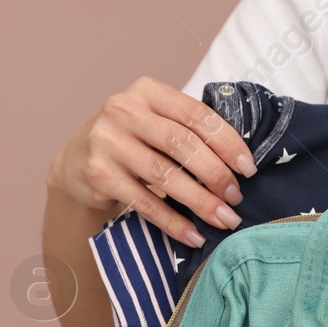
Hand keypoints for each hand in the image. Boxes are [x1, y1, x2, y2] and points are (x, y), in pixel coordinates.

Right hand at [47, 76, 256, 248]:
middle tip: (236, 198)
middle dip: (216, 174)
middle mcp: (123, 110)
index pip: (196, 114)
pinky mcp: (98, 174)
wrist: (78, 162)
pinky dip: (173, 222)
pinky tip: (194, 236)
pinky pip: (144, 202)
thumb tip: (243, 166)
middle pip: (182, 144)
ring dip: (201, 202)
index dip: (227, 143)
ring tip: (225, 220)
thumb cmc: (134, 143)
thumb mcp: (158, 124)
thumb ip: (191, 132)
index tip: (249, 169)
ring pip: (165, 175)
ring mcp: (107, 141)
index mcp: (147, 91)